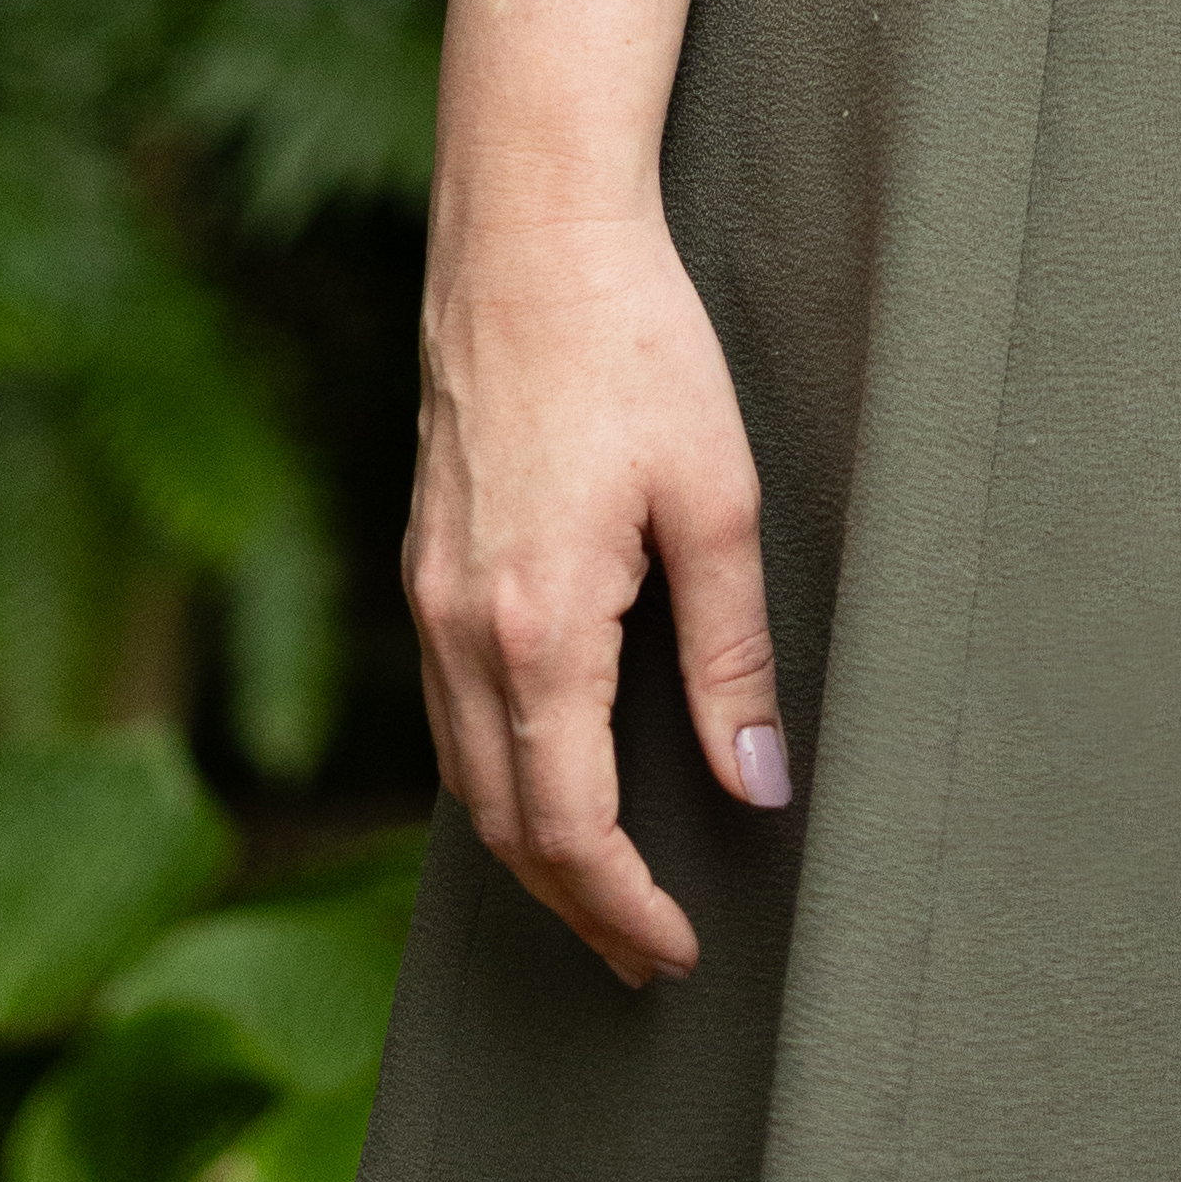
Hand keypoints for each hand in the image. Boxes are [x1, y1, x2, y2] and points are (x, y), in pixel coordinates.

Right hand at [407, 185, 787, 985]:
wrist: (528, 227)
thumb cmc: (633, 339)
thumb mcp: (715, 495)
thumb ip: (731, 655)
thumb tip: (755, 786)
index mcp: (537, 626)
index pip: (569, 828)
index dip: (622, 906)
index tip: (675, 949)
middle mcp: (459, 628)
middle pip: (504, 825)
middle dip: (576, 903)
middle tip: (646, 954)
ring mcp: (428, 595)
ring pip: (462, 775)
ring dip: (531, 848)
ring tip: (603, 890)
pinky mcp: (425, 559)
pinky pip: (447, 711)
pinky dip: (494, 773)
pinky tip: (545, 774)